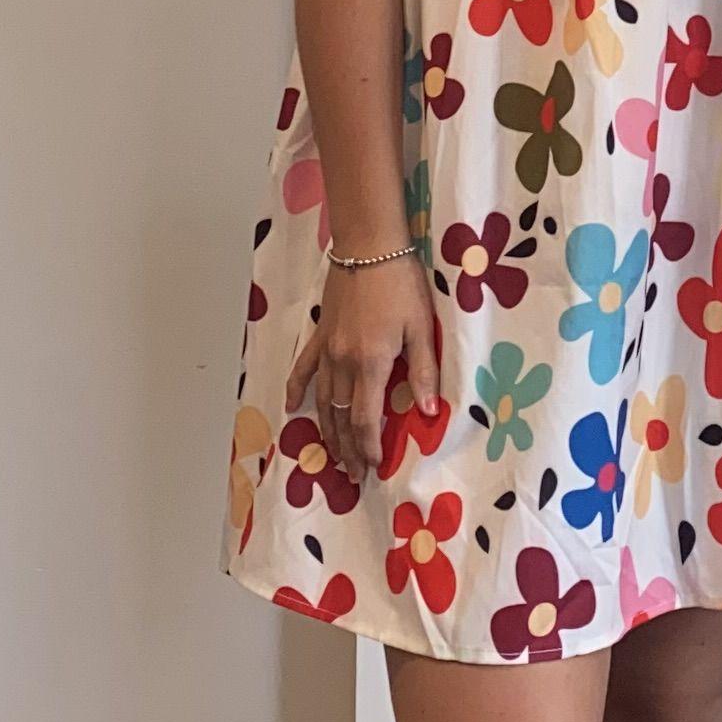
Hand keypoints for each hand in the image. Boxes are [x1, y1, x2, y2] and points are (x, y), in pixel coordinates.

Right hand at [286, 255, 445, 478]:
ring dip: (327, 431)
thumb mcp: (421, 328)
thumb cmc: (401, 284)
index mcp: (370, 364)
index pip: (366, 420)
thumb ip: (424, 372)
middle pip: (342, 417)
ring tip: (333, 455)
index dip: (369, 447)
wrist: (369, 247)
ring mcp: (327, 350)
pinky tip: (291, 408)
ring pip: (323, 401)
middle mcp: (343, 363)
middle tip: (353, 474)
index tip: (373, 468)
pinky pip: (303, 368)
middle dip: (348, 448)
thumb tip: (429, 412)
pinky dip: (296, 390)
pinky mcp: (319, 333)